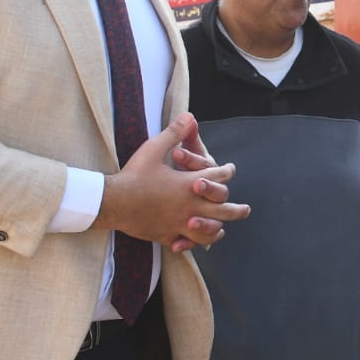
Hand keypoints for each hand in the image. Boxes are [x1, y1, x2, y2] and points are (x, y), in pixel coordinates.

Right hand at [95, 113, 249, 248]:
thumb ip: (174, 133)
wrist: (114, 202)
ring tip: (224, 228)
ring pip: (209, 230)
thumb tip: (189, 116)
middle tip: (245, 209)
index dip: (227, 171)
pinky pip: (187, 243)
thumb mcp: (154, 149)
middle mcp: (190, 205)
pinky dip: (194, 243)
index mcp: (190, 184)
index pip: (218, 177)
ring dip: (219, 229)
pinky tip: (198, 242)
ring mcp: (180, 223)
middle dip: (237, 209)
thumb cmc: (134, 174)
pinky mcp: (168, 236)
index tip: (230, 170)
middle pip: (223, 209)